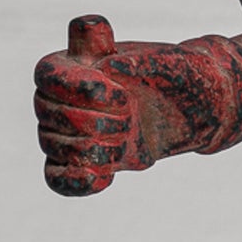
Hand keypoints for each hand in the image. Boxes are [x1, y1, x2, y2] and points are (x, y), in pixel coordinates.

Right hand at [34, 16, 195, 194]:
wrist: (194, 104)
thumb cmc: (177, 72)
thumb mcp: (166, 60)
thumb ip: (135, 61)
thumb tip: (107, 66)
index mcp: (78, 61)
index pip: (47, 74)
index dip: (74, 85)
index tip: (118, 92)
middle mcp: (64, 96)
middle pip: (48, 114)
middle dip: (93, 120)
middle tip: (131, 111)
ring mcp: (70, 130)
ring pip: (56, 147)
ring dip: (97, 147)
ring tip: (128, 134)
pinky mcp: (83, 159)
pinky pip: (58, 177)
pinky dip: (76, 181)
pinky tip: (105, 177)